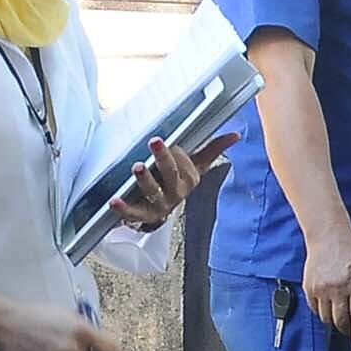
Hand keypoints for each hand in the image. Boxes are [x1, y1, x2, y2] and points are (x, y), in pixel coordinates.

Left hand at [115, 131, 236, 232]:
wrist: (158, 210)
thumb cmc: (175, 181)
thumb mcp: (195, 166)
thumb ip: (212, 150)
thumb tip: (235, 135)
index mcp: (188, 180)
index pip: (186, 165)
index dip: (177, 154)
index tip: (165, 141)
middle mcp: (175, 194)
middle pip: (171, 176)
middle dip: (164, 159)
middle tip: (155, 141)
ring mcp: (158, 205)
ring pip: (153, 193)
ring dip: (145, 180)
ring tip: (137, 166)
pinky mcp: (141, 215)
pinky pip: (132, 213)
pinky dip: (123, 208)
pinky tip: (114, 201)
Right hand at [303, 222, 350, 349]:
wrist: (328, 235)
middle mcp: (339, 287)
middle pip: (341, 321)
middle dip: (347, 330)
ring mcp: (322, 288)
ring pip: (327, 318)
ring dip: (334, 321)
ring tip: (340, 312)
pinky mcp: (310, 287)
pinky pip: (315, 309)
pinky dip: (322, 312)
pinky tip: (328, 304)